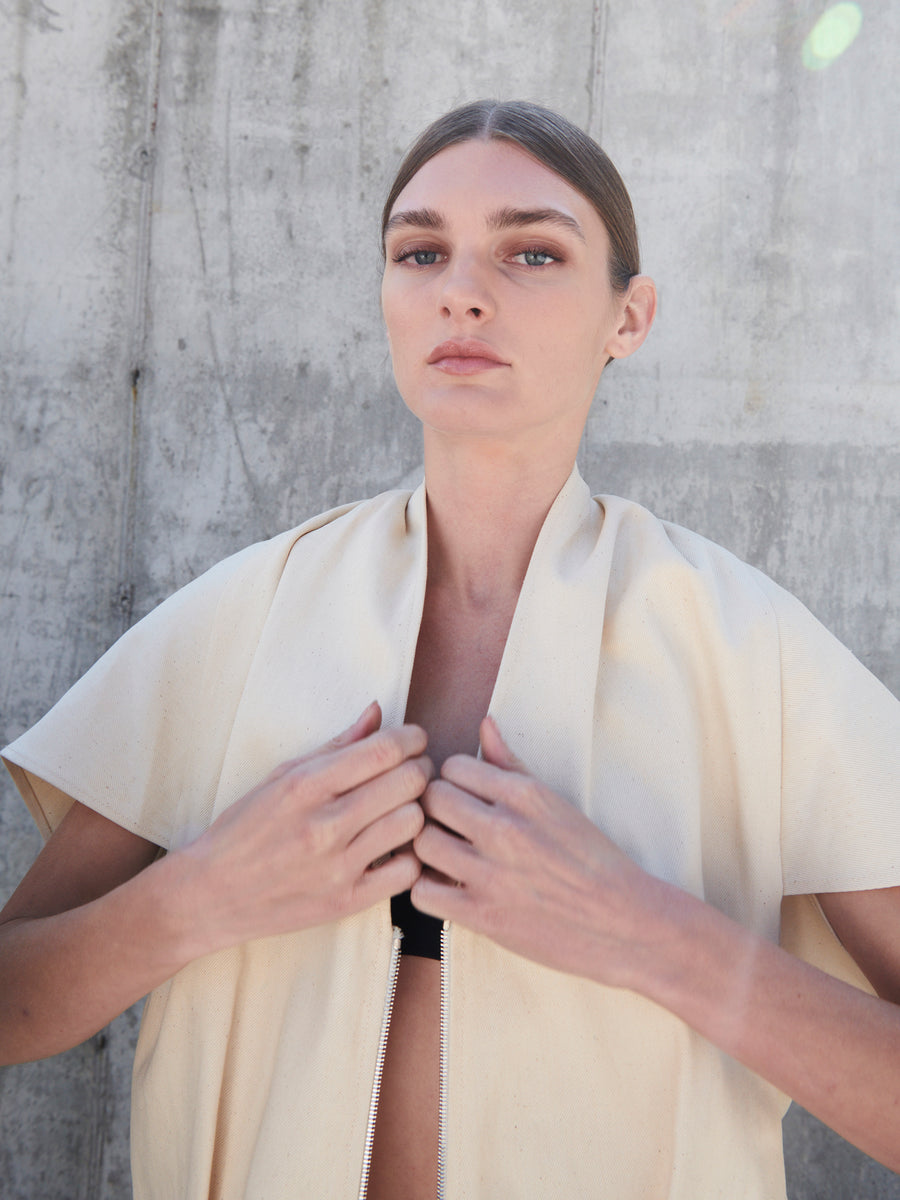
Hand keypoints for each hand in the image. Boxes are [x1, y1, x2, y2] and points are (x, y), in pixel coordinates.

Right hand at [175, 702, 431, 953]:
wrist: (209, 895)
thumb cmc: (245, 828)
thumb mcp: (281, 776)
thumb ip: (336, 744)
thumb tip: (378, 711)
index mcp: (306, 785)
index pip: (384, 750)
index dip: (412, 738)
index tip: (415, 739)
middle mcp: (324, 824)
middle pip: (408, 782)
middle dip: (420, 769)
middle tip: (414, 771)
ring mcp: (337, 866)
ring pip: (413, 823)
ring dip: (416, 811)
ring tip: (402, 809)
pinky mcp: (346, 901)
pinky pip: (406, 872)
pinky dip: (409, 856)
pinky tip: (393, 849)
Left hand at [411, 716, 665, 986]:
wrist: (623, 922)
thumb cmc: (591, 859)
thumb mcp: (555, 802)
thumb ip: (511, 763)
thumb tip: (484, 723)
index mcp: (525, 795)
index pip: (454, 767)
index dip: (453, 781)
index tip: (462, 797)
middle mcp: (505, 829)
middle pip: (432, 799)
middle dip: (435, 809)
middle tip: (447, 824)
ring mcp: (491, 873)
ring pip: (422, 842)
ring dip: (427, 847)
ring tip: (445, 854)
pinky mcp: (483, 916)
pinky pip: (422, 892)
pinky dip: (427, 888)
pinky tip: (447, 887)